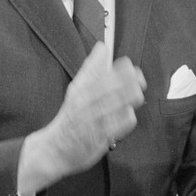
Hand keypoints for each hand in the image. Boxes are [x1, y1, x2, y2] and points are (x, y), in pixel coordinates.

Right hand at [17, 43, 145, 195]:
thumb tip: (102, 47)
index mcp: (80, 89)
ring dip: (131, 98)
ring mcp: (91, 121)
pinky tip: (129, 114)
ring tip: (136, 95)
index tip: (130, 66)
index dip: (119, 68)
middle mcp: (84, 103)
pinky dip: (127, 118)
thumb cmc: (71, 114)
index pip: (101, 72)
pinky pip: (119, 125)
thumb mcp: (77, 88)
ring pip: (117, 104)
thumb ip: (91, 68)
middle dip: (130, 81)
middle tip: (139, 80)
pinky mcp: (99, 139)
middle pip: (112, 87)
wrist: (55, 148)